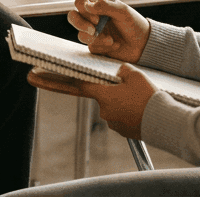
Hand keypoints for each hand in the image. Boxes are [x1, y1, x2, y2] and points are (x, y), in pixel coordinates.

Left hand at [26, 64, 155, 139]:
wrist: (166, 122)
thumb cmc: (150, 97)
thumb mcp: (135, 74)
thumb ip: (120, 70)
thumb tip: (116, 72)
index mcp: (102, 94)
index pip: (73, 83)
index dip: (52, 78)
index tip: (33, 76)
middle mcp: (103, 109)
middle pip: (101, 93)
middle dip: (113, 91)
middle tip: (124, 91)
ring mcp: (112, 122)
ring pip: (114, 104)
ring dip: (124, 100)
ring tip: (144, 98)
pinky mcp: (123, 129)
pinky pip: (123, 114)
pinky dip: (130, 109)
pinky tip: (144, 107)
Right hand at [68, 0, 150, 62]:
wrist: (143, 45)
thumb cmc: (135, 24)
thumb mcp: (123, 11)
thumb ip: (105, 6)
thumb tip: (87, 5)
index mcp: (98, 5)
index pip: (80, 2)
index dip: (84, 10)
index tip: (97, 18)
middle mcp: (93, 18)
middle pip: (73, 17)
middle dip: (81, 24)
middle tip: (94, 30)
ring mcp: (93, 32)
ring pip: (81, 35)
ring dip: (97, 39)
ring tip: (111, 40)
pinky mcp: (96, 46)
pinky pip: (91, 47)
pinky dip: (103, 47)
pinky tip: (115, 45)